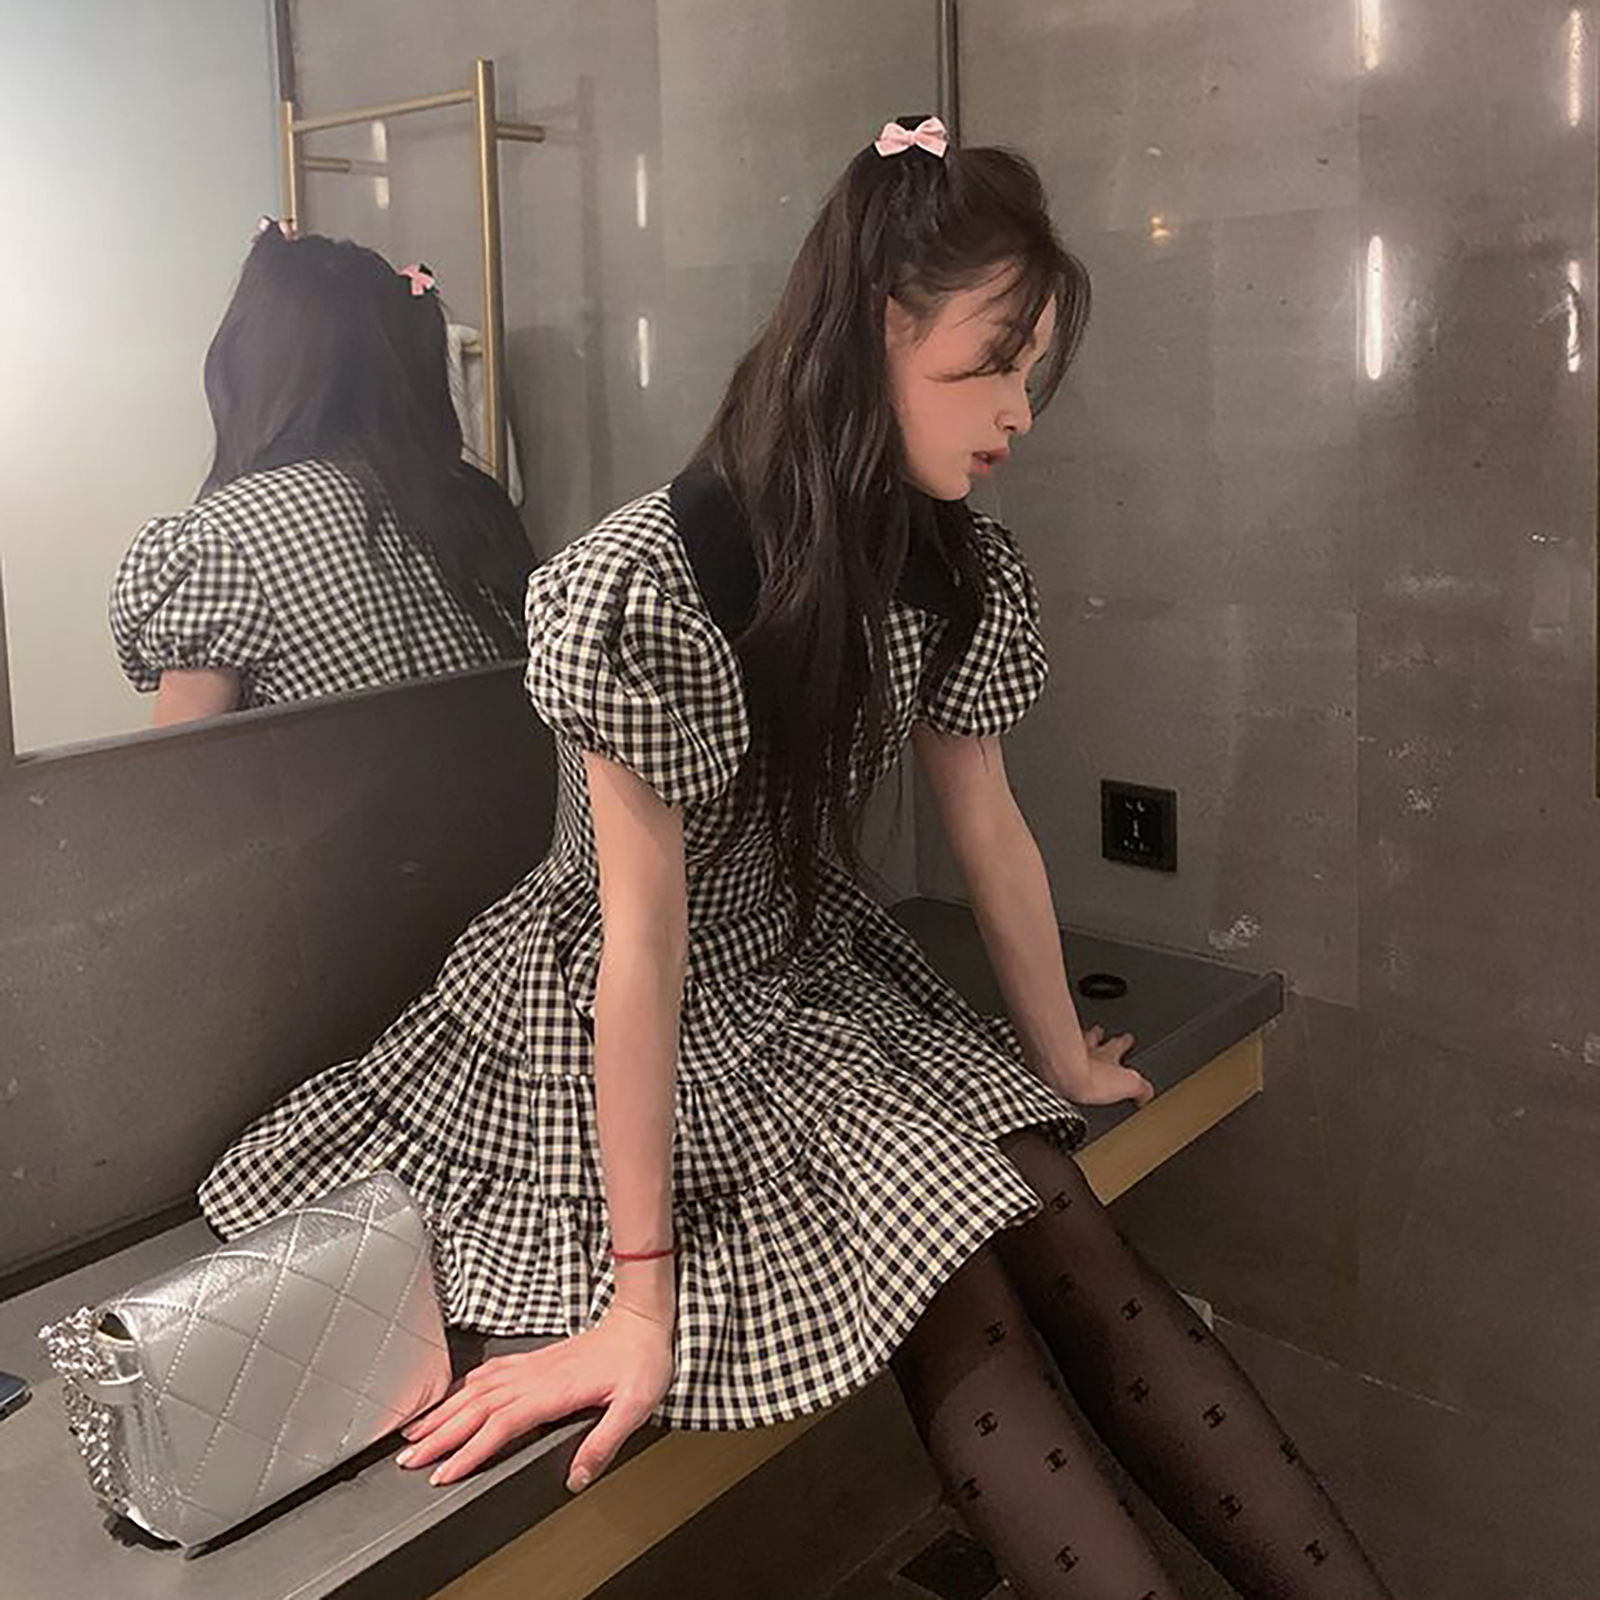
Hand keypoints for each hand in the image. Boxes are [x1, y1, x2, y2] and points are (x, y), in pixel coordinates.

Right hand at [395, 1302, 675, 1491]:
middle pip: (476, 1407)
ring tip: (416, 1433)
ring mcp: (533, 1365)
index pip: (500, 1424)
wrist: (642, 1320)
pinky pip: (491, 1372)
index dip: (469, 1450)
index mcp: (554, 1390)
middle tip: (410, 1459)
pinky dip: (465, 1387)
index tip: (443, 1472)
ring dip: (444, 1412)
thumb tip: (576, 1478)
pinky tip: (456, 1396)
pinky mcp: (536, 1359)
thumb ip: (603, 1442)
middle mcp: (536, 1376)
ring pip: (477, 1390)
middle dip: (439, 1434)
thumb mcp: (634, 1406)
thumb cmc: (641, 1360)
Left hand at [1050, 1023, 1154, 1109]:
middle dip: (1099, 1034)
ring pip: (1073, 1039)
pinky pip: (1053, 1047)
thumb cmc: (1089, 1078)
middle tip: (1099, 1029)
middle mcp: (1087, 1049)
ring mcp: (1066, 1050)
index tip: (1128, 1038)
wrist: (1061, 1073)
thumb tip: (1148, 1094)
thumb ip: (1140, 1088)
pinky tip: (1048, 1051)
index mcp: (1108, 1056)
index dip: (1124, 1042)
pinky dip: (1053, 1047)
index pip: (1120, 1046)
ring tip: (1076, 1035)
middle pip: (1095, 1038)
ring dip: (1077, 1038)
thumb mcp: (1128, 1086)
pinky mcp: (1048, 1057)